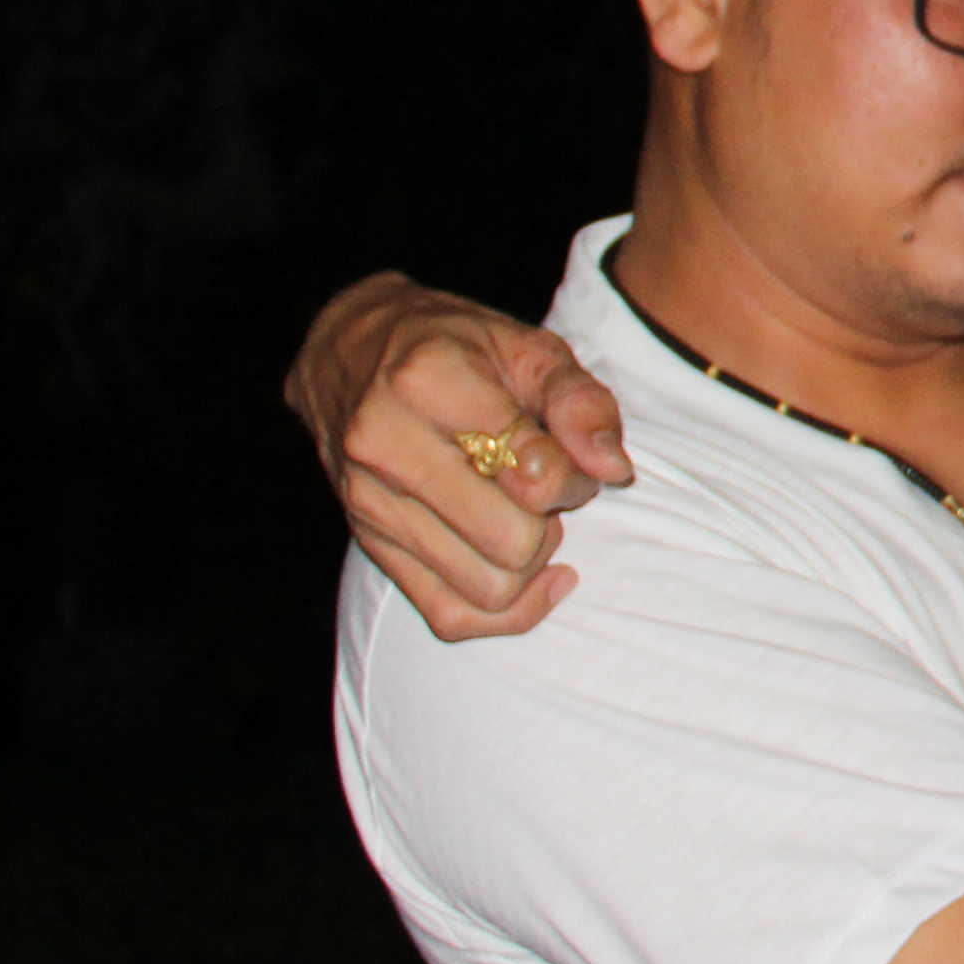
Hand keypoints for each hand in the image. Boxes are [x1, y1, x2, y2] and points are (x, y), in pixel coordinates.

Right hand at [285, 272, 631, 640]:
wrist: (350, 352)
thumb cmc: (454, 346)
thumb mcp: (528, 346)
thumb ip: (581, 402)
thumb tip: (613, 470)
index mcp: (428, 383)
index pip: (534, 474)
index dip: (575, 476)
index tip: (568, 457)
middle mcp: (386, 446)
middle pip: (512, 543)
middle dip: (551, 523)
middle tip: (546, 488)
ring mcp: (370, 503)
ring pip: (487, 589)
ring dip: (528, 563)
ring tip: (521, 515)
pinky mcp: (369, 543)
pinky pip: (450, 616)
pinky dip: (504, 611)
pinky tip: (530, 577)